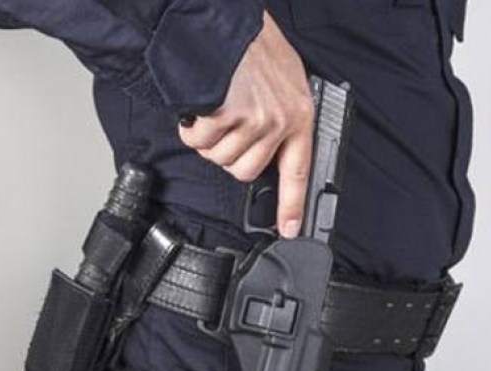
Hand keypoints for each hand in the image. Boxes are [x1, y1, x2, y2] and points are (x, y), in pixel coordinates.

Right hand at [178, 10, 314, 238]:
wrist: (225, 21)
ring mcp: (253, 120)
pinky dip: (192, 125)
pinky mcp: (226, 114)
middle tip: (224, 125)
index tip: (290, 229)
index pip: (298, 171)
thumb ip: (280, 117)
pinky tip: (200, 103)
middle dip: (228, 154)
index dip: (293, 204)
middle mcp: (279, 122)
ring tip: (214, 107)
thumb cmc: (253, 46)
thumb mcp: (283, 80)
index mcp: (298, 116)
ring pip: (219, 158)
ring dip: (208, 138)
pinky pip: (199, 140)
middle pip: (244, 170)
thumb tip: (268, 149)